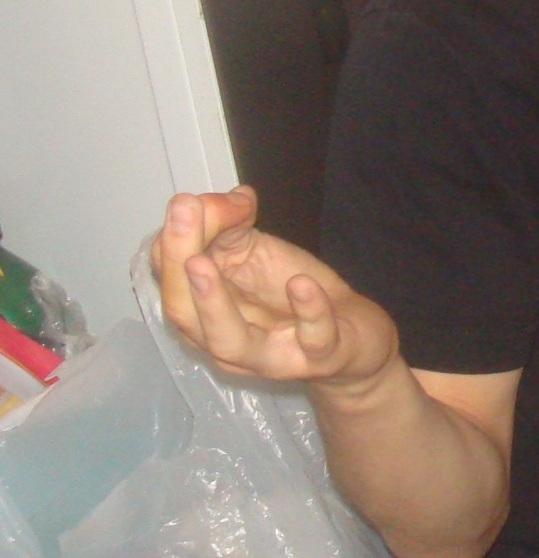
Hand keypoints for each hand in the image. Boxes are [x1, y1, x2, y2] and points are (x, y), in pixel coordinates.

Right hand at [152, 188, 398, 393]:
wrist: (350, 330)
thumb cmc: (288, 292)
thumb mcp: (255, 250)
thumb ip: (227, 223)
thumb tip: (214, 201)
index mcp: (202, 313)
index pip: (170, 279)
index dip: (173, 239)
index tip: (186, 201)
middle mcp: (224, 341)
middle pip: (185, 313)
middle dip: (176, 266)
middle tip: (180, 217)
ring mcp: (272, 355)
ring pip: (229, 342)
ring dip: (212, 301)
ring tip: (201, 263)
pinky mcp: (320, 356)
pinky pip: (312, 338)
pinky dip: (307, 309)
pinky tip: (300, 283)